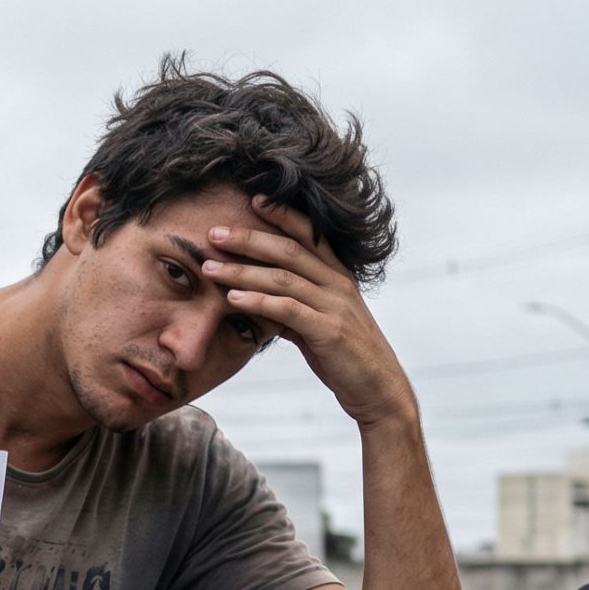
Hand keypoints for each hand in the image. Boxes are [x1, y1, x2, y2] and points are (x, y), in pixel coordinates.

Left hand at [204, 198, 416, 430]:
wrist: (378, 389)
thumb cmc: (346, 356)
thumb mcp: (319, 324)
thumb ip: (294, 308)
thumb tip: (264, 304)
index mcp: (337, 275)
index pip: (309, 234)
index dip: (281, 214)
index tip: (252, 200)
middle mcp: (337, 283)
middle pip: (288, 250)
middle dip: (248, 238)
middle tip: (214, 233)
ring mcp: (334, 305)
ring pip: (283, 278)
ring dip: (242, 271)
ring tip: (210, 268)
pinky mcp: (328, 330)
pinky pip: (287, 310)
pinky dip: (257, 302)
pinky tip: (233, 299)